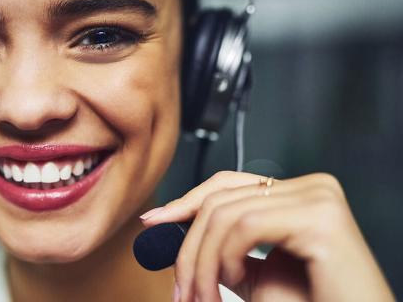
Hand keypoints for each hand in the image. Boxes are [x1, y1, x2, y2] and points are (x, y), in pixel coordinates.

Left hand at [139, 171, 394, 301]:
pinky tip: (237, 281)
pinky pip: (246, 225)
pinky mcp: (321, 218)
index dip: (185, 200)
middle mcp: (311, 186)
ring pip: (225, 214)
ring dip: (204, 263)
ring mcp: (318, 197)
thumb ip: (221, 247)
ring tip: (207, 297)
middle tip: (182, 291)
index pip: (227, 183)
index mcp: (297, 194)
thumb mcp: (252, 272)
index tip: (152, 221)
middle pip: (220, 199)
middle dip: (190, 248)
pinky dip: (227, 258)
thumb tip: (169, 226)